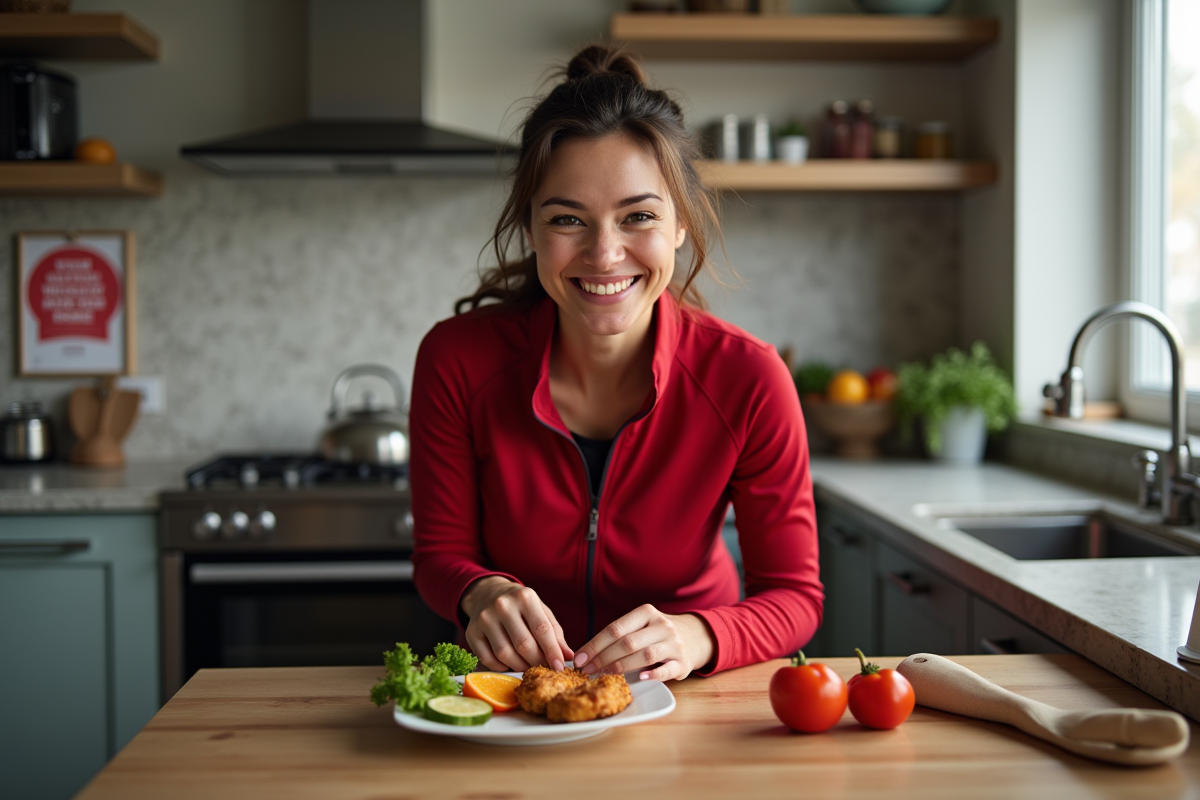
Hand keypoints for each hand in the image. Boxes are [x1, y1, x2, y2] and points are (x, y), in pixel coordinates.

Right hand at [460, 576, 573, 672]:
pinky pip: (488, 658)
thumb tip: (569, 657)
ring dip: (519, 666)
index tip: (560, 667)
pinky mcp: (471, 631)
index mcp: (525, 597)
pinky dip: (500, 667)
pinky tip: (508, 663)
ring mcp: (485, 618)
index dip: (552, 651)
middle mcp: (503, 605)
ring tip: (527, 666)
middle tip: (543, 669)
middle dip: (536, 661)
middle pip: (523, 644)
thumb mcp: (541, 611)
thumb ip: (555, 633)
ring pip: (505, 654)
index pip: (542, 629)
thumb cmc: (521, 605)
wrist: (487, 593)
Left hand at [573, 604, 714, 681]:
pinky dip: (653, 674)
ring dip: (622, 666)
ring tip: (605, 674)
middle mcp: (661, 626)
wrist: (695, 636)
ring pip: (645, 655)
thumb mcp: (642, 625)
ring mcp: (674, 643)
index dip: (595, 645)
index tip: (579, 659)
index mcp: (646, 613)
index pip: (615, 628)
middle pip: (627, 642)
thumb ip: (620, 636)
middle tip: (587, 670)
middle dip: (603, 657)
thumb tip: (586, 654)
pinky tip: (639, 678)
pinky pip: (667, 669)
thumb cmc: (657, 633)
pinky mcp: (683, 662)